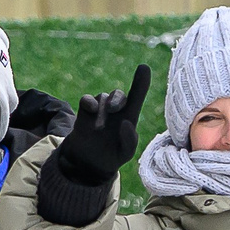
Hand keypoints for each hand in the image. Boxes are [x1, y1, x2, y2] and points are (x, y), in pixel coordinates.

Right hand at [57, 64, 152, 186]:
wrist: (89, 162)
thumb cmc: (112, 155)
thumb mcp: (125, 153)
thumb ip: (130, 141)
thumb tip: (126, 123)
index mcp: (129, 116)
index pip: (137, 96)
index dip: (141, 82)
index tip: (144, 67)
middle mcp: (115, 109)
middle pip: (118, 95)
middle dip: (117, 99)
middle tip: (114, 110)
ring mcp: (99, 108)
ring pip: (102, 99)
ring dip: (102, 112)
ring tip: (98, 129)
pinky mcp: (85, 111)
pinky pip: (87, 99)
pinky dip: (89, 103)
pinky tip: (91, 110)